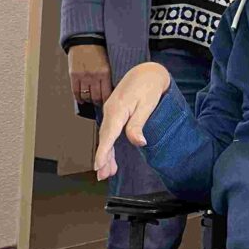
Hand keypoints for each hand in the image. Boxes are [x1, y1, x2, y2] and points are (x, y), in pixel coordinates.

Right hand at [69, 44, 113, 106]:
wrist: (85, 41)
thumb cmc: (99, 51)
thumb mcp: (109, 63)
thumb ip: (109, 76)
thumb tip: (112, 91)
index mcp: (105, 73)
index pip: (107, 93)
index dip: (108, 101)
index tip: (110, 105)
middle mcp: (94, 76)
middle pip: (96, 97)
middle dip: (98, 103)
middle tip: (100, 105)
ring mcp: (83, 76)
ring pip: (86, 95)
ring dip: (89, 101)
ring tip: (92, 102)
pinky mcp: (73, 75)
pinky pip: (75, 91)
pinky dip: (78, 98)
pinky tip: (82, 100)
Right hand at [92, 62, 172, 179]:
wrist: (147, 72)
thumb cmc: (150, 87)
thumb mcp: (148, 105)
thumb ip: (139, 124)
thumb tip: (138, 143)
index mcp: (117, 110)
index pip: (108, 135)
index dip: (103, 152)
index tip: (99, 166)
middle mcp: (110, 111)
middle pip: (104, 138)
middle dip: (103, 158)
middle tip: (103, 176)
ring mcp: (111, 111)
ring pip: (106, 136)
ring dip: (106, 154)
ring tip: (107, 172)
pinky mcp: (115, 111)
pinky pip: (110, 130)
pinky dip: (109, 144)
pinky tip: (111, 155)